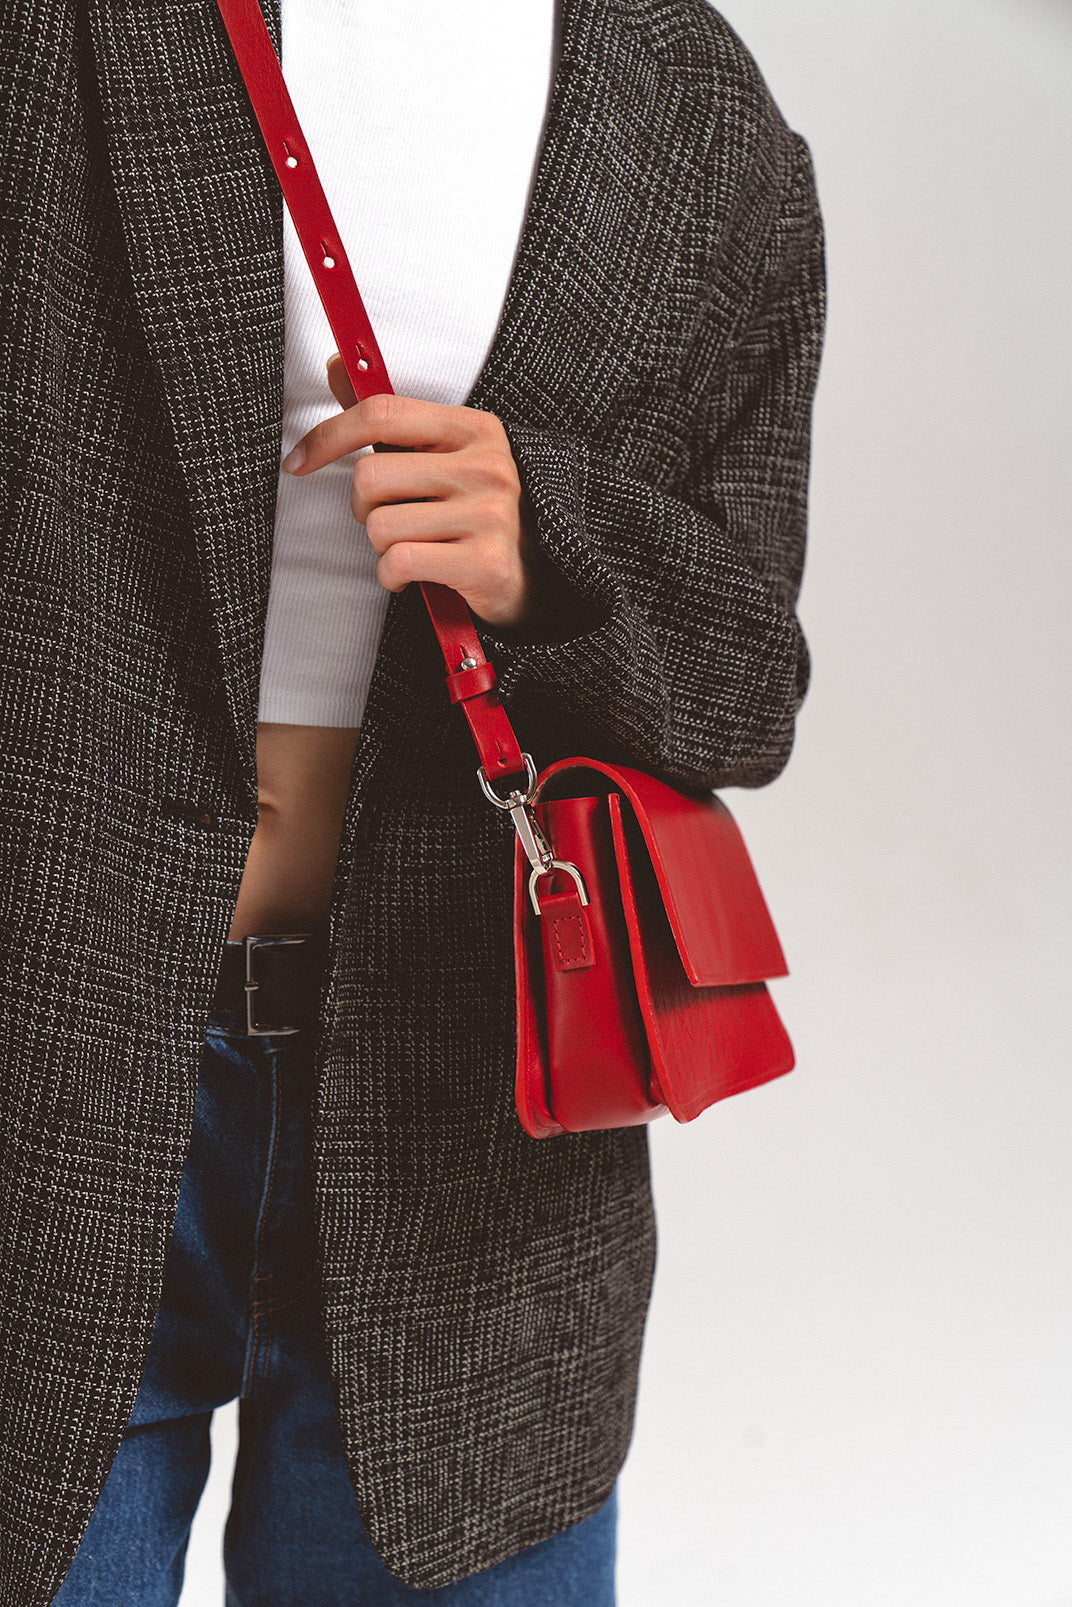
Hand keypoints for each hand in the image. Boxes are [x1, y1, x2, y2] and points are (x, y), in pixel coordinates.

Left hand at [280, 353, 537, 631]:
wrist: (534, 578)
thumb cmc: (478, 515)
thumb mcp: (446, 456)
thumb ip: (391, 418)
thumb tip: (338, 365)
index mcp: (474, 428)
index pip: (382, 413)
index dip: (329, 436)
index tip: (298, 462)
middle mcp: (486, 465)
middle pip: (370, 476)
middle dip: (364, 509)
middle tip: (389, 521)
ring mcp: (489, 514)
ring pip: (380, 527)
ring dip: (382, 548)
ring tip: (412, 549)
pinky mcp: (484, 562)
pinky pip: (399, 563)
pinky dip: (393, 577)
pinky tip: (415, 577)